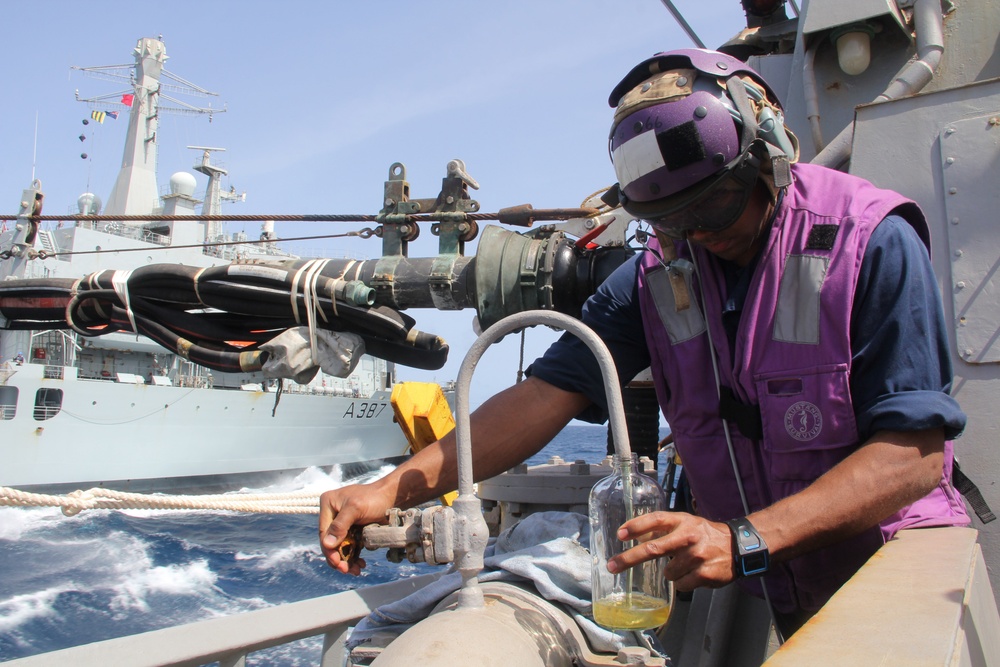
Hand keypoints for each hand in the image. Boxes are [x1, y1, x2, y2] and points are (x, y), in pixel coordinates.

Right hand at [318, 483, 392, 574]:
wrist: (393, 496)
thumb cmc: (374, 498)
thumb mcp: (356, 508)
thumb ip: (340, 525)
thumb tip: (327, 545)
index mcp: (328, 504)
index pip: (323, 532)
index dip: (329, 550)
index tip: (338, 563)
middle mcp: (333, 513)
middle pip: (330, 541)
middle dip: (338, 557)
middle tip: (346, 570)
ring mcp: (342, 523)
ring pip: (339, 546)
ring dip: (346, 560)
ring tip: (356, 570)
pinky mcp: (352, 529)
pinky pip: (349, 546)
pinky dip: (353, 556)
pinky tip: (360, 563)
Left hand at [607, 512, 733, 590]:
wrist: (739, 547)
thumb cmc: (706, 535)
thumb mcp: (686, 523)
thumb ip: (663, 528)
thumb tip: (633, 534)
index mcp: (682, 521)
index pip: (656, 520)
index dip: (636, 526)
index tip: (620, 534)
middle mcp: (688, 536)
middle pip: (653, 549)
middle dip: (629, 558)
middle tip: (612, 565)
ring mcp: (697, 556)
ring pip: (667, 572)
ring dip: (672, 572)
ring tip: (687, 565)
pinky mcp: (704, 574)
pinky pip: (680, 585)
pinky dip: (683, 582)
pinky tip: (694, 574)